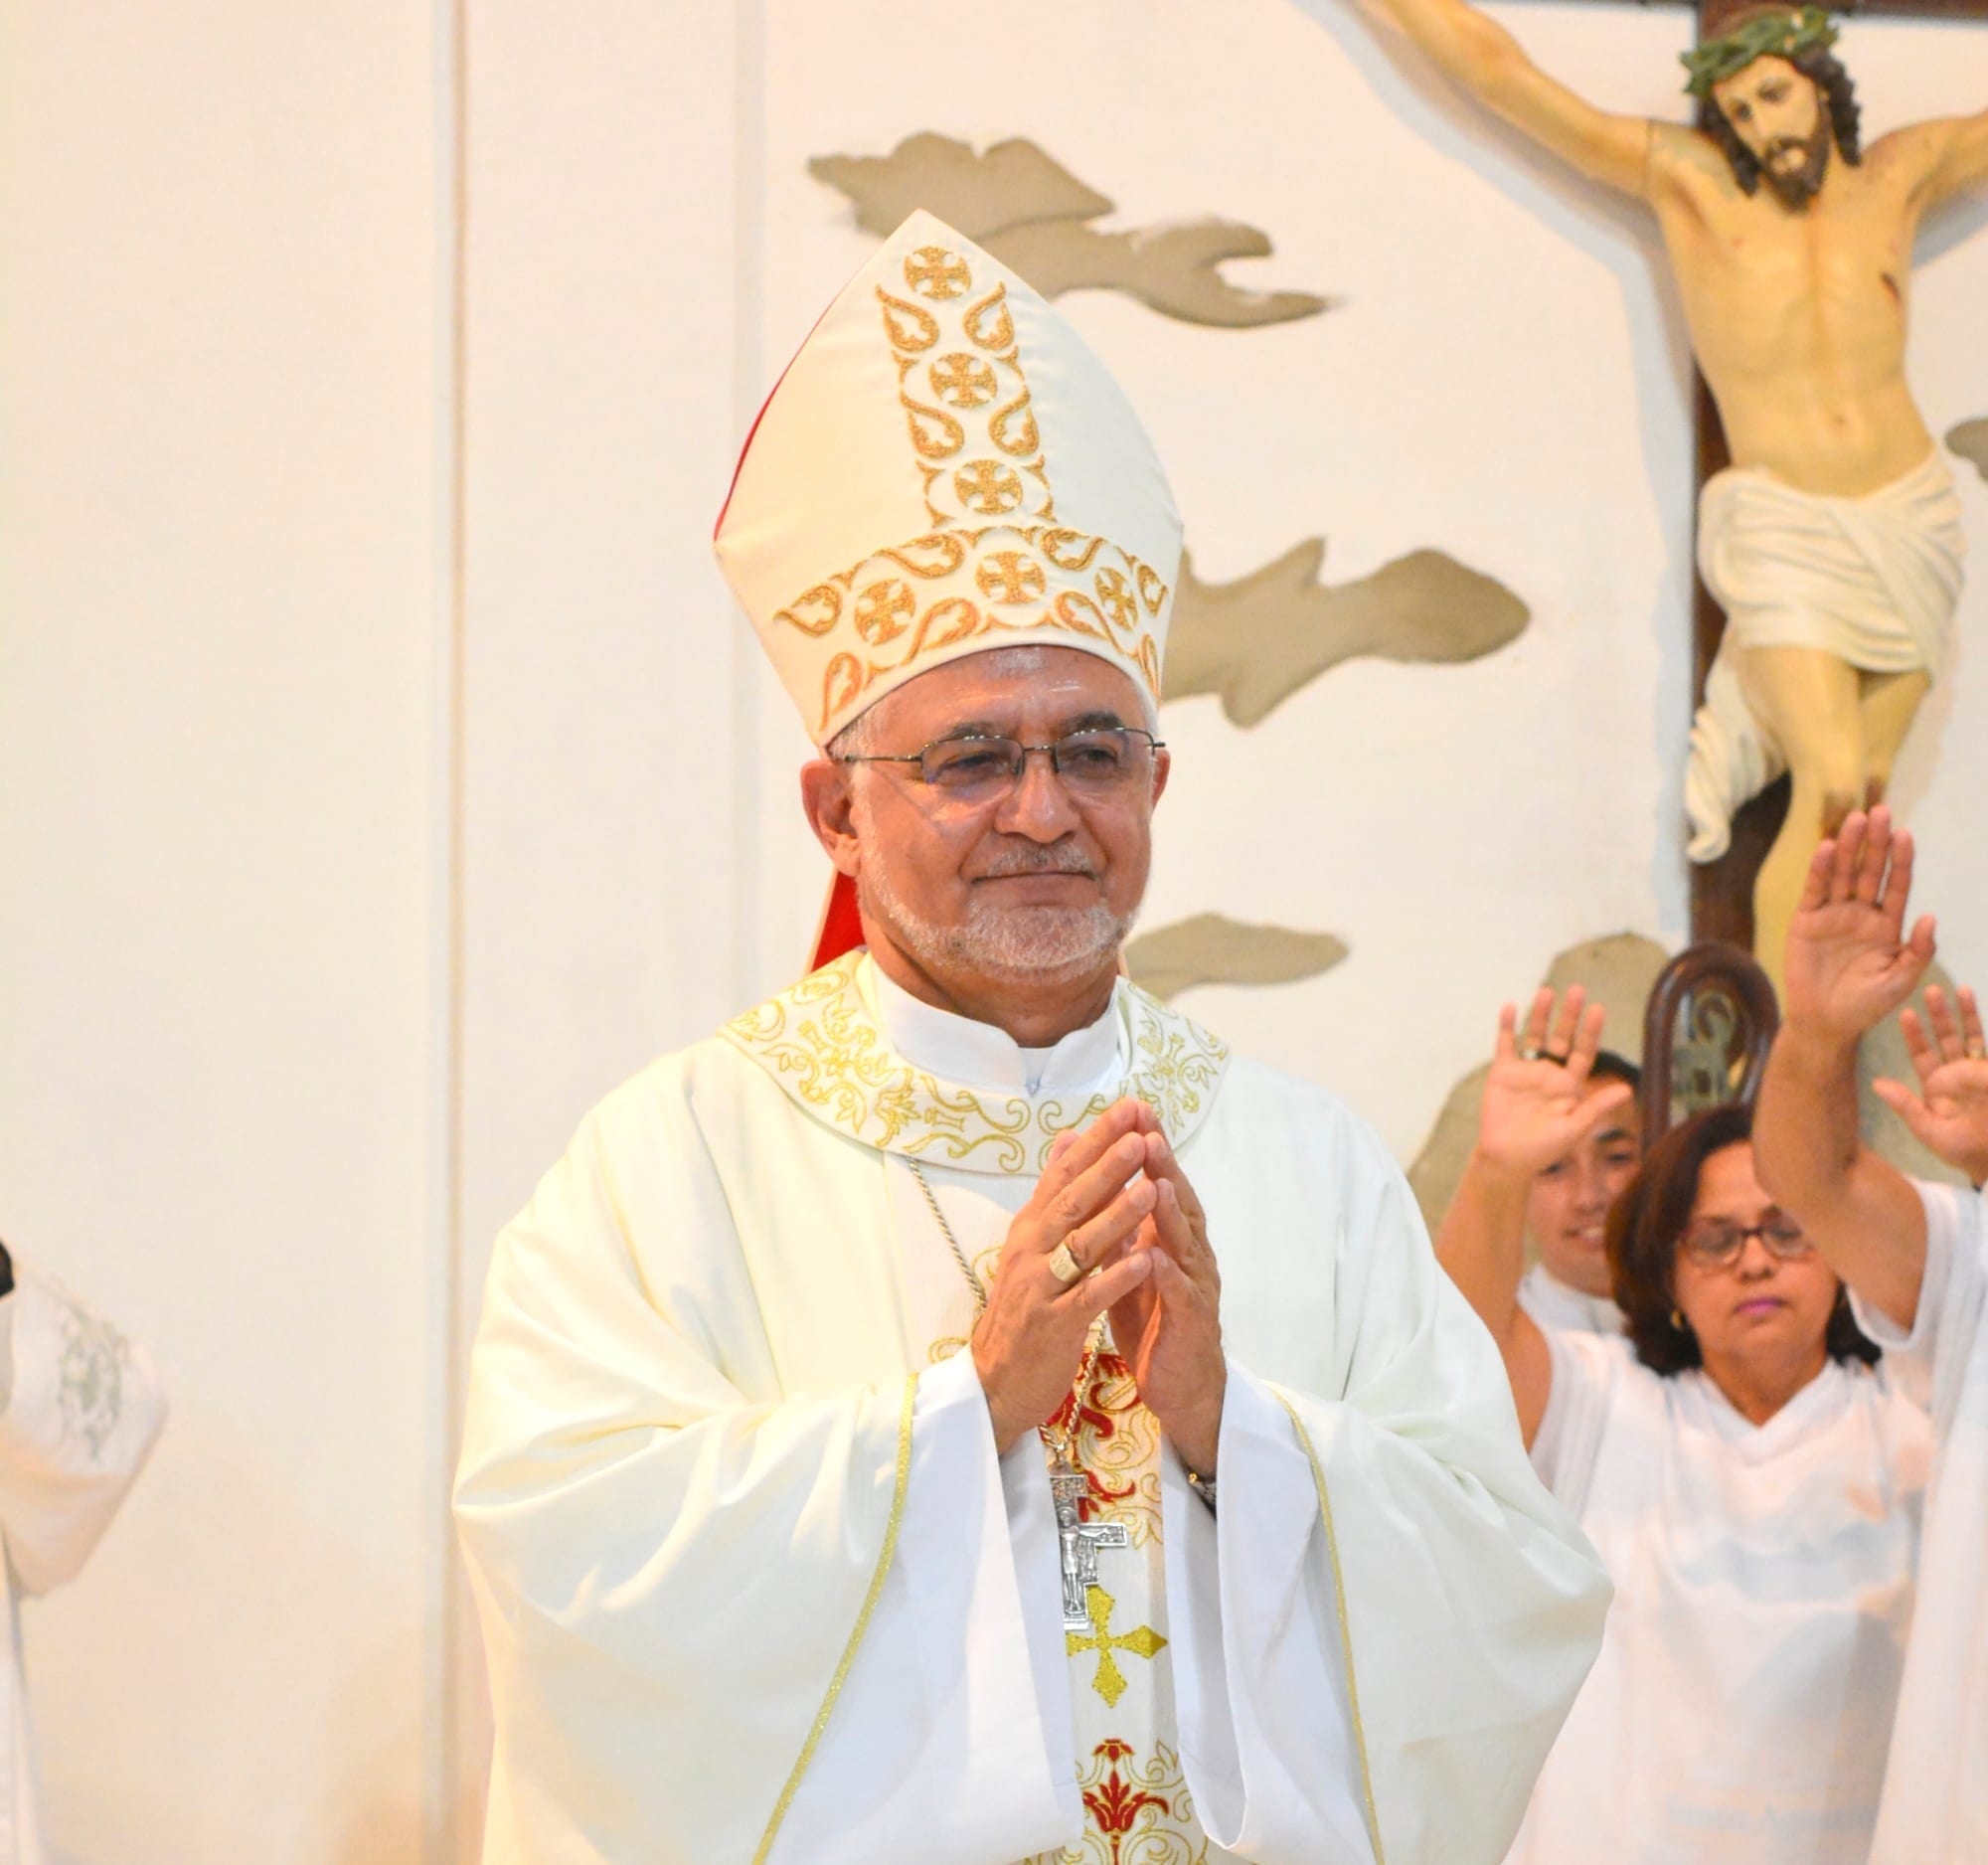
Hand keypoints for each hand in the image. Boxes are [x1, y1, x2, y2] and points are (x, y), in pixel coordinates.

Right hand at [972, 1099, 1157, 1454]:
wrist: (996, 1378)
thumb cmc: (1023, 1306)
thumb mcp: (1031, 1243)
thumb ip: (1053, 1193)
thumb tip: (1070, 1137)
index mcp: (1030, 1227)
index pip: (1063, 1173)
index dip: (1096, 1141)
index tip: (1128, 1109)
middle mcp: (1031, 1249)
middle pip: (1072, 1201)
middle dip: (1107, 1167)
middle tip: (1139, 1134)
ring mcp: (1041, 1286)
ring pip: (1080, 1245)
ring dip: (1116, 1216)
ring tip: (1149, 1188)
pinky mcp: (1054, 1324)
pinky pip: (1088, 1296)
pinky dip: (1115, 1277)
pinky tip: (1143, 1260)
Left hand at [1106, 1115, 1225, 1476]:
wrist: (1180, 1387)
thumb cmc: (1154, 1320)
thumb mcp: (1131, 1265)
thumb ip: (1121, 1224)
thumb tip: (1102, 1177)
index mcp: (1172, 1238)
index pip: (1160, 1184)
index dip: (1149, 1150)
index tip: (1133, 1112)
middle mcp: (1190, 1254)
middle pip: (1177, 1202)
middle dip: (1163, 1167)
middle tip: (1148, 1132)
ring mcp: (1195, 1287)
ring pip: (1184, 1243)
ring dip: (1169, 1213)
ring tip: (1154, 1183)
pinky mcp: (1191, 1323)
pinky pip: (1180, 1295)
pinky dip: (1168, 1274)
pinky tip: (1155, 1256)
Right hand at [1473, 987, 1631, 1179]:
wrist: (1507, 1158)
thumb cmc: (1544, 1149)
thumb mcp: (1574, 1128)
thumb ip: (1596, 1107)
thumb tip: (1627, 1089)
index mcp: (1570, 1084)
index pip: (1584, 1052)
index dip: (1591, 1031)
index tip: (1599, 1009)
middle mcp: (1550, 1072)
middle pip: (1562, 1037)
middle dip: (1569, 1015)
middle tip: (1577, 990)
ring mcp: (1526, 1070)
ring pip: (1535, 1035)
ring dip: (1541, 1014)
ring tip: (1547, 991)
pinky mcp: (1503, 1072)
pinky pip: (1505, 1044)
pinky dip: (1506, 1025)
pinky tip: (1509, 1006)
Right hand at [1783, 808, 1936, 1044]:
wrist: (1826, 1023)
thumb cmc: (1866, 1006)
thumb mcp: (1901, 981)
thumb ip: (1918, 951)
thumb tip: (1929, 917)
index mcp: (1887, 925)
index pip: (1896, 886)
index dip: (1901, 861)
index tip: (1906, 835)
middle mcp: (1860, 914)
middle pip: (1869, 871)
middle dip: (1876, 842)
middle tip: (1881, 811)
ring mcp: (1832, 915)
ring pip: (1842, 874)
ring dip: (1850, 847)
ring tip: (1856, 819)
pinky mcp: (1806, 921)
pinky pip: (1815, 891)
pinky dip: (1820, 870)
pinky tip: (1828, 848)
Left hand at [1874, 984, 1987, 1185]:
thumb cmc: (1962, 1151)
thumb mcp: (1928, 1131)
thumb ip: (1905, 1106)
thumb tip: (1877, 1083)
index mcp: (1936, 1087)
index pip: (1922, 1054)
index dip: (1915, 1035)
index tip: (1906, 1013)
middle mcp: (1957, 1075)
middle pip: (1945, 1039)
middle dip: (1939, 1016)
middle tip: (1930, 990)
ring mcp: (1978, 1073)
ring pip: (1970, 1038)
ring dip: (1965, 1015)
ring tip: (1959, 989)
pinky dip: (1983, 1029)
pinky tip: (1980, 1010)